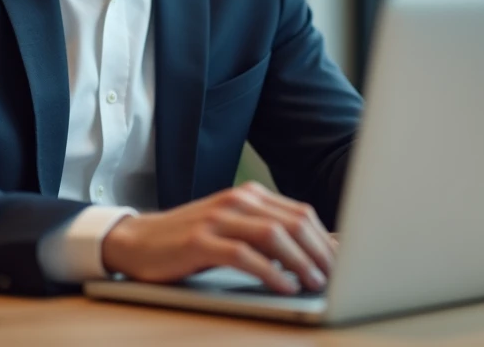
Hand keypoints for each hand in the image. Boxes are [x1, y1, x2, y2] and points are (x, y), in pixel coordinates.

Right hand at [100, 181, 336, 293]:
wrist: (138, 240)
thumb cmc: (190, 240)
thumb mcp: (232, 229)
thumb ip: (268, 234)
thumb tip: (316, 254)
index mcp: (248, 195)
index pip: (300, 214)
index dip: (326, 240)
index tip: (345, 265)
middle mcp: (236, 201)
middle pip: (293, 223)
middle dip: (320, 252)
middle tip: (336, 279)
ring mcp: (217, 219)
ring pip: (273, 236)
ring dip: (301, 262)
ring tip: (316, 283)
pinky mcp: (200, 241)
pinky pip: (244, 255)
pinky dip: (270, 272)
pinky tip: (284, 287)